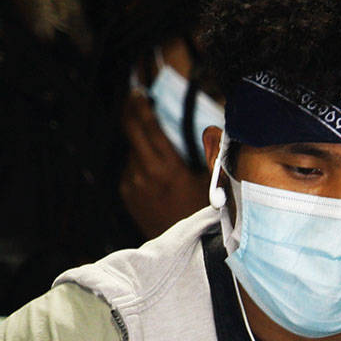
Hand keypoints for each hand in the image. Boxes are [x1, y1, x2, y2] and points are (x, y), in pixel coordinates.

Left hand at [119, 91, 209, 237]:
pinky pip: (130, 167)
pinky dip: (139, 161)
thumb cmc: (201, 214)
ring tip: (156, 142)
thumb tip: (212, 130)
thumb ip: (212, 155)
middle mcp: (145, 174)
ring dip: (140, 141)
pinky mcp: (127, 192)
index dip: (141, 106)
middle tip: (135, 98)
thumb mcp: (213, 183)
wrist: (181, 247)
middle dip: (132, 112)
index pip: (148, 127)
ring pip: (132, 150)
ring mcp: (132, 184)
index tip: (139, 92)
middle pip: (131, 131)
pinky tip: (154, 167)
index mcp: (167, 168)